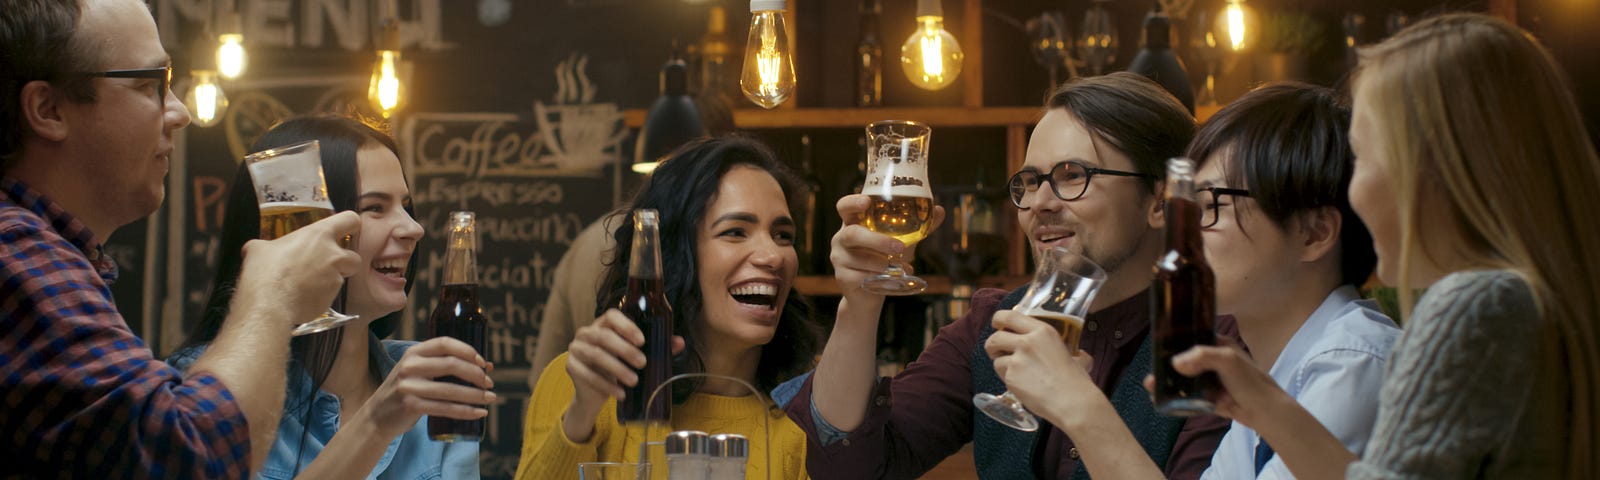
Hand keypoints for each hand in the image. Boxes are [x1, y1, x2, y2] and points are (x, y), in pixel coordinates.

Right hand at [235, 211, 362, 325]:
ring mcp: (335, 279)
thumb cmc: (264, 271)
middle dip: (344, 263)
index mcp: (319, 235)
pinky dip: (318, 297)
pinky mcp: (331, 299)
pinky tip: (301, 298)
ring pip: (341, 279)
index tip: (345, 230)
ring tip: (307, 285)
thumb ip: (268, 246)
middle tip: (325, 266)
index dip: (350, 225)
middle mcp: (333, 255)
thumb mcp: (258, 249)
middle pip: (355, 257)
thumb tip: (257, 250)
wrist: (269, 303)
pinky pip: (329, 296)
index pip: (350, 220)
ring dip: (329, 281)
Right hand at [352, 337, 494, 438]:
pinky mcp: (410, 405)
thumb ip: (446, 366)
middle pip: (451, 364)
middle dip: (476, 374)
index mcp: (414, 353)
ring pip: (451, 390)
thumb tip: (487, 366)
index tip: (483, 362)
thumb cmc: (406, 391)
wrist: (376, 416)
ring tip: (490, 398)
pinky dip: (466, 411)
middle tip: (489, 383)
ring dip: (475, 395)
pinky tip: (479, 413)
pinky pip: (445, 408)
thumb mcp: (420, 372)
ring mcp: (408, 386)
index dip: (468, 350)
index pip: (445, 343)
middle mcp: (410, 366)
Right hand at [565, 309, 686, 408]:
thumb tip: (679, 342)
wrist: (596, 391)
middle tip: (643, 363)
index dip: (626, 326)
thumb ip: (657, 346)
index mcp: (603, 324)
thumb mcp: (636, 355)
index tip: (642, 340)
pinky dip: (606, 385)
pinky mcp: (571, 366)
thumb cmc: (618, 366)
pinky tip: (620, 393)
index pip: (612, 316)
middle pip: (604, 337)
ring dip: (616, 369)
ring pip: (595, 355)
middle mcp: (586, 332)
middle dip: (625, 350)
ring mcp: (576, 349)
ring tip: (634, 381)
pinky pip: (587, 375)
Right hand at [829, 194, 946, 298]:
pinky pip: (860, 276)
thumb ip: (919, 227)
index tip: (866, 201)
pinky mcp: (842, 278)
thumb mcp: (903, 241)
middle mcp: (841, 238)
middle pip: (852, 234)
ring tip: (898, 267)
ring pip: (859, 258)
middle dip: (876, 240)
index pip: (844, 206)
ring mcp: (839, 258)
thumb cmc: (884, 260)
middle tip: (899, 247)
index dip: (852, 202)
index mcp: (853, 223)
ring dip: (882, 263)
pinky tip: (891, 278)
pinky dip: (879, 277)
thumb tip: (940, 211)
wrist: (870, 294)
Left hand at [984, 309, 1098, 426]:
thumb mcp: (1077, 357)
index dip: (998, 320)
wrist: (1073, 403)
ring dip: (1001, 365)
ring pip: (996, 359)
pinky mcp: (1011, 377)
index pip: (1010, 316)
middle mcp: (1027, 342)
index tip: (997, 325)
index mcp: (1043, 331)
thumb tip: (1078, 354)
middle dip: (992, 345)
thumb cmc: (1077, 382)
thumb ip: (1072, 351)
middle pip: (995, 337)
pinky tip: (1022, 385)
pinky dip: (1008, 380)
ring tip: (1015, 373)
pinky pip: (1002, 375)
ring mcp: (1017, 360)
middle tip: (997, 352)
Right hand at [1143, 340, 1291, 425]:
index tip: (1157, 347)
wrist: (1264, 411)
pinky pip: (1187, 396)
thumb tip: (1176, 363)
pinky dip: (1175, 397)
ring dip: (1167, 383)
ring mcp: (1208, 380)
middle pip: (1183, 360)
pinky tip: (1161, 399)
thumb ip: (1202, 357)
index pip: (1192, 338)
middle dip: (1166, 366)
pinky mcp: (1207, 397)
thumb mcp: (1228, 360)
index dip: (1174, 341)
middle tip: (1151, 374)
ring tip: (1151, 387)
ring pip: (1183, 379)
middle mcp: (1211, 361)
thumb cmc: (1250, 380)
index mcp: (1217, 345)